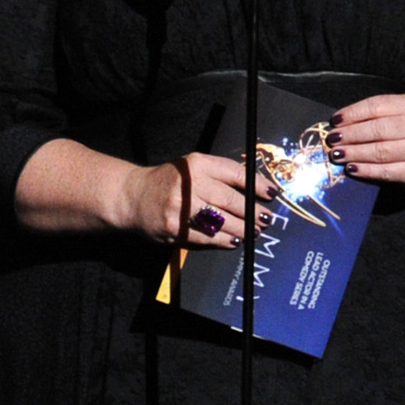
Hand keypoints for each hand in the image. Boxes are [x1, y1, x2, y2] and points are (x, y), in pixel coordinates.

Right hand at [121, 151, 275, 243]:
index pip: (235, 173)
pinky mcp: (175, 228)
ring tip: (254, 232)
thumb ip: (220, 174)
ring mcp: (181, 207)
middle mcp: (190, 184)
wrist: (132, 196)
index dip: (257, 185)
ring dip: (242, 228)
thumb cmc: (168, 182)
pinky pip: (207, 237)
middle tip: (266, 219)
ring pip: (222, 221)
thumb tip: (255, 189)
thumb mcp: (191, 167)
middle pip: (231, 200)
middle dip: (252, 212)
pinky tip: (234, 241)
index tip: (272, 194)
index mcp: (197, 164)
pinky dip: (224, 240)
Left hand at [327, 94, 404, 185]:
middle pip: (376, 130)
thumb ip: (374, 114)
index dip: (352, 114)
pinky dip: (365, 170)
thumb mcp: (399, 111)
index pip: (375, 106)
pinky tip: (351, 168)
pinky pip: (386, 171)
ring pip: (379, 152)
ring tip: (336, 154)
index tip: (334, 121)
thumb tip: (340, 124)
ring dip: (354, 153)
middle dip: (350, 135)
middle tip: (332, 140)